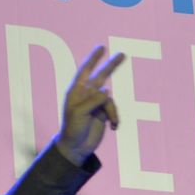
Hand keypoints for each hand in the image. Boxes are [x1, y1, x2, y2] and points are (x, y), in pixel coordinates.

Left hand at [54, 46, 125, 164]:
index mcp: (76, 91)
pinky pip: (114, 111)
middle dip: (111, 66)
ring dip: (113, 112)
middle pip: (101, 76)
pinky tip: (113, 127)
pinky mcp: (103, 113)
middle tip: (122, 54)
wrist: (76, 147)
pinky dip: (115, 118)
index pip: (85, 70)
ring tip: (112, 123)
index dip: (93, 58)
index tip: (102, 48)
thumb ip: (93, 100)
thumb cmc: (72, 128)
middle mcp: (86, 95)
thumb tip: (107, 91)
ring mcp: (96, 104)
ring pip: (110, 100)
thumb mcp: (80, 112)